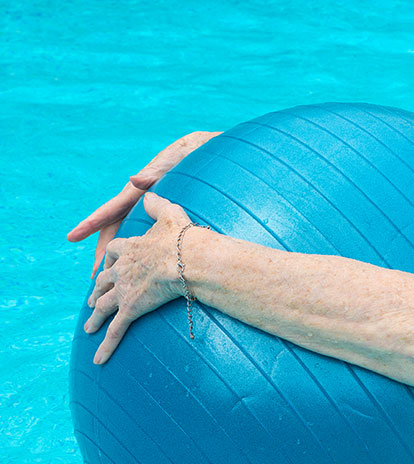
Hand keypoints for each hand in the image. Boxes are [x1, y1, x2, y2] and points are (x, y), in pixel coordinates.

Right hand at [67, 131, 220, 278]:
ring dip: (119, 253)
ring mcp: (149, 208)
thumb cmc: (186, 155)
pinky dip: (138, 247)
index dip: (90, 224)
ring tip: (111, 275)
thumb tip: (135, 179)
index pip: (110, 210)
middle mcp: (139, 201)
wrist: (203, 151)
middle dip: (104, 252)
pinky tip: (139, 261)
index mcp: (137, 192)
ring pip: (129, 233)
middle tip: (94, 275)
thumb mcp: (170, 163)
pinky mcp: (163, 212)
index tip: (71, 236)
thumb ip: (153, 172)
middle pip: (115, 229)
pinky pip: (145, 232)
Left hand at [84, 193, 193, 364]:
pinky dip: (106, 346)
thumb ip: (157, 203)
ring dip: (95, 318)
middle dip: (97, 290)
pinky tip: (98, 359)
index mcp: (130, 247)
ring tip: (89, 327)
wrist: (186, 258)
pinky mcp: (130, 308)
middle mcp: (122, 268)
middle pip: (103, 280)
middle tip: (93, 299)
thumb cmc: (182, 237)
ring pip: (104, 306)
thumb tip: (148, 192)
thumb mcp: (170, 213)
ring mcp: (124, 289)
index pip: (113, 251)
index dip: (109, 259)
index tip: (106, 264)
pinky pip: (116, 331)